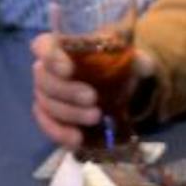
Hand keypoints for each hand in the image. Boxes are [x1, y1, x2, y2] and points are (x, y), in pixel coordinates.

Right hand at [30, 30, 155, 149]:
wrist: (121, 88)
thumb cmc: (119, 65)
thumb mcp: (130, 57)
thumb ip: (137, 59)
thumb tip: (142, 63)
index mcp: (63, 47)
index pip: (43, 45)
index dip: (50, 56)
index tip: (69, 70)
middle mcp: (49, 70)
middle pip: (43, 79)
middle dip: (67, 91)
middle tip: (93, 98)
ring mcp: (48, 95)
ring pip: (46, 104)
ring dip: (69, 113)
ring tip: (95, 117)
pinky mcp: (51, 118)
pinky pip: (47, 125)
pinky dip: (59, 133)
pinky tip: (77, 140)